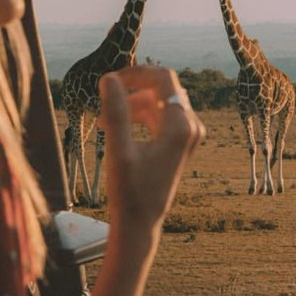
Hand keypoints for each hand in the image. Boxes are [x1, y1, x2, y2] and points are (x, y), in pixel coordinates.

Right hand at [97, 66, 204, 235]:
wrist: (140, 223)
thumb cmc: (129, 190)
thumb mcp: (118, 149)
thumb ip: (115, 111)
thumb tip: (109, 78)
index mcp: (181, 126)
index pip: (163, 78)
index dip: (136, 73)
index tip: (110, 78)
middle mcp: (191, 127)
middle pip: (163, 87)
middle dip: (132, 88)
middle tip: (105, 97)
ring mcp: (189, 135)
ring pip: (160, 101)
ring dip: (133, 103)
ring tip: (104, 119)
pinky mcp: (181, 143)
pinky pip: (161, 116)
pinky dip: (140, 115)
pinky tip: (116, 127)